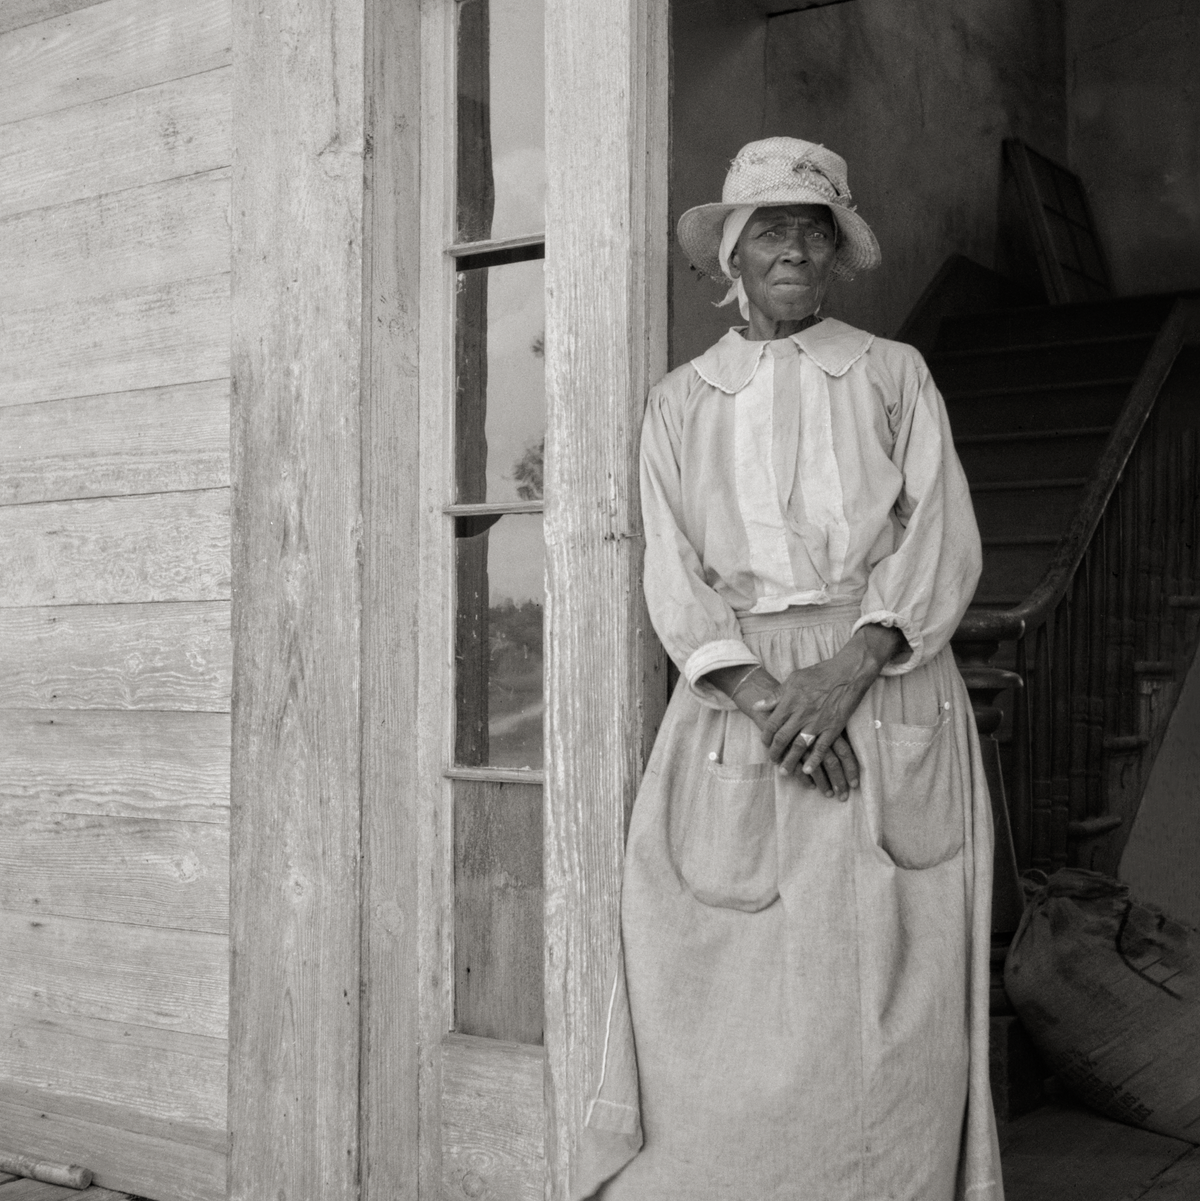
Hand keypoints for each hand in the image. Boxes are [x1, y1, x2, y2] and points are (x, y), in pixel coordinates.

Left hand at [703, 662, 856, 795]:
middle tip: (773, 760)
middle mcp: (801, 714)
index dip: (766, 738)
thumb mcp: (794, 679)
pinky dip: (814, 761)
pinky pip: (821, 748)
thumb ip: (775, 695)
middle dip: (775, 753)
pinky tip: (807, 771)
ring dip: (791, 761)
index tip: (765, 744)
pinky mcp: (833, 727)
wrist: (847, 672)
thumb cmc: (819, 674)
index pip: (771, 725)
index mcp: (790, 701)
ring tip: (785, 771)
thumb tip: (757, 705)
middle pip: (782, 739)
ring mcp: (817, 722)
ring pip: (799, 747)